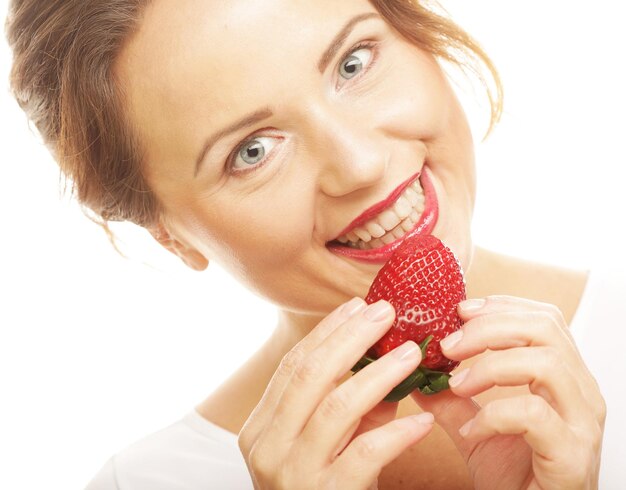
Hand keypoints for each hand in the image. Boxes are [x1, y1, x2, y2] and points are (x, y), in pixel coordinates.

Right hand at [238, 297, 434, 489]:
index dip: (327, 333)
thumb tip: (383, 361)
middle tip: (386, 311)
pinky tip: (424, 419)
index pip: (293, 366)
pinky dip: (397, 434)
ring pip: (337, 408)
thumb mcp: (323, 446)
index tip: (357, 305)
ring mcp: (292, 474)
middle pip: (310, 376)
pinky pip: (365, 456)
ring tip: (412, 353)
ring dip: (379, 374)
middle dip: (350, 338)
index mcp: (261, 427)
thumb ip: (348, 408)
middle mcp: (267, 447)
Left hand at [412, 295, 605, 488]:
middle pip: (545, 329)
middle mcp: (581, 394)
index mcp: (564, 378)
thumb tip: (416, 370)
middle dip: (489, 327)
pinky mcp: (572, 455)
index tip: (460, 311)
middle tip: (449, 345)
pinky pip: (534, 415)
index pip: (545, 318)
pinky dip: (494, 415)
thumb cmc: (517, 478)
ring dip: (489, 367)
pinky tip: (472, 430)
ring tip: (457, 385)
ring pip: (546, 363)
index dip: (501, 306)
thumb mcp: (476, 428)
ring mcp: (582, 424)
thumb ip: (450, 398)